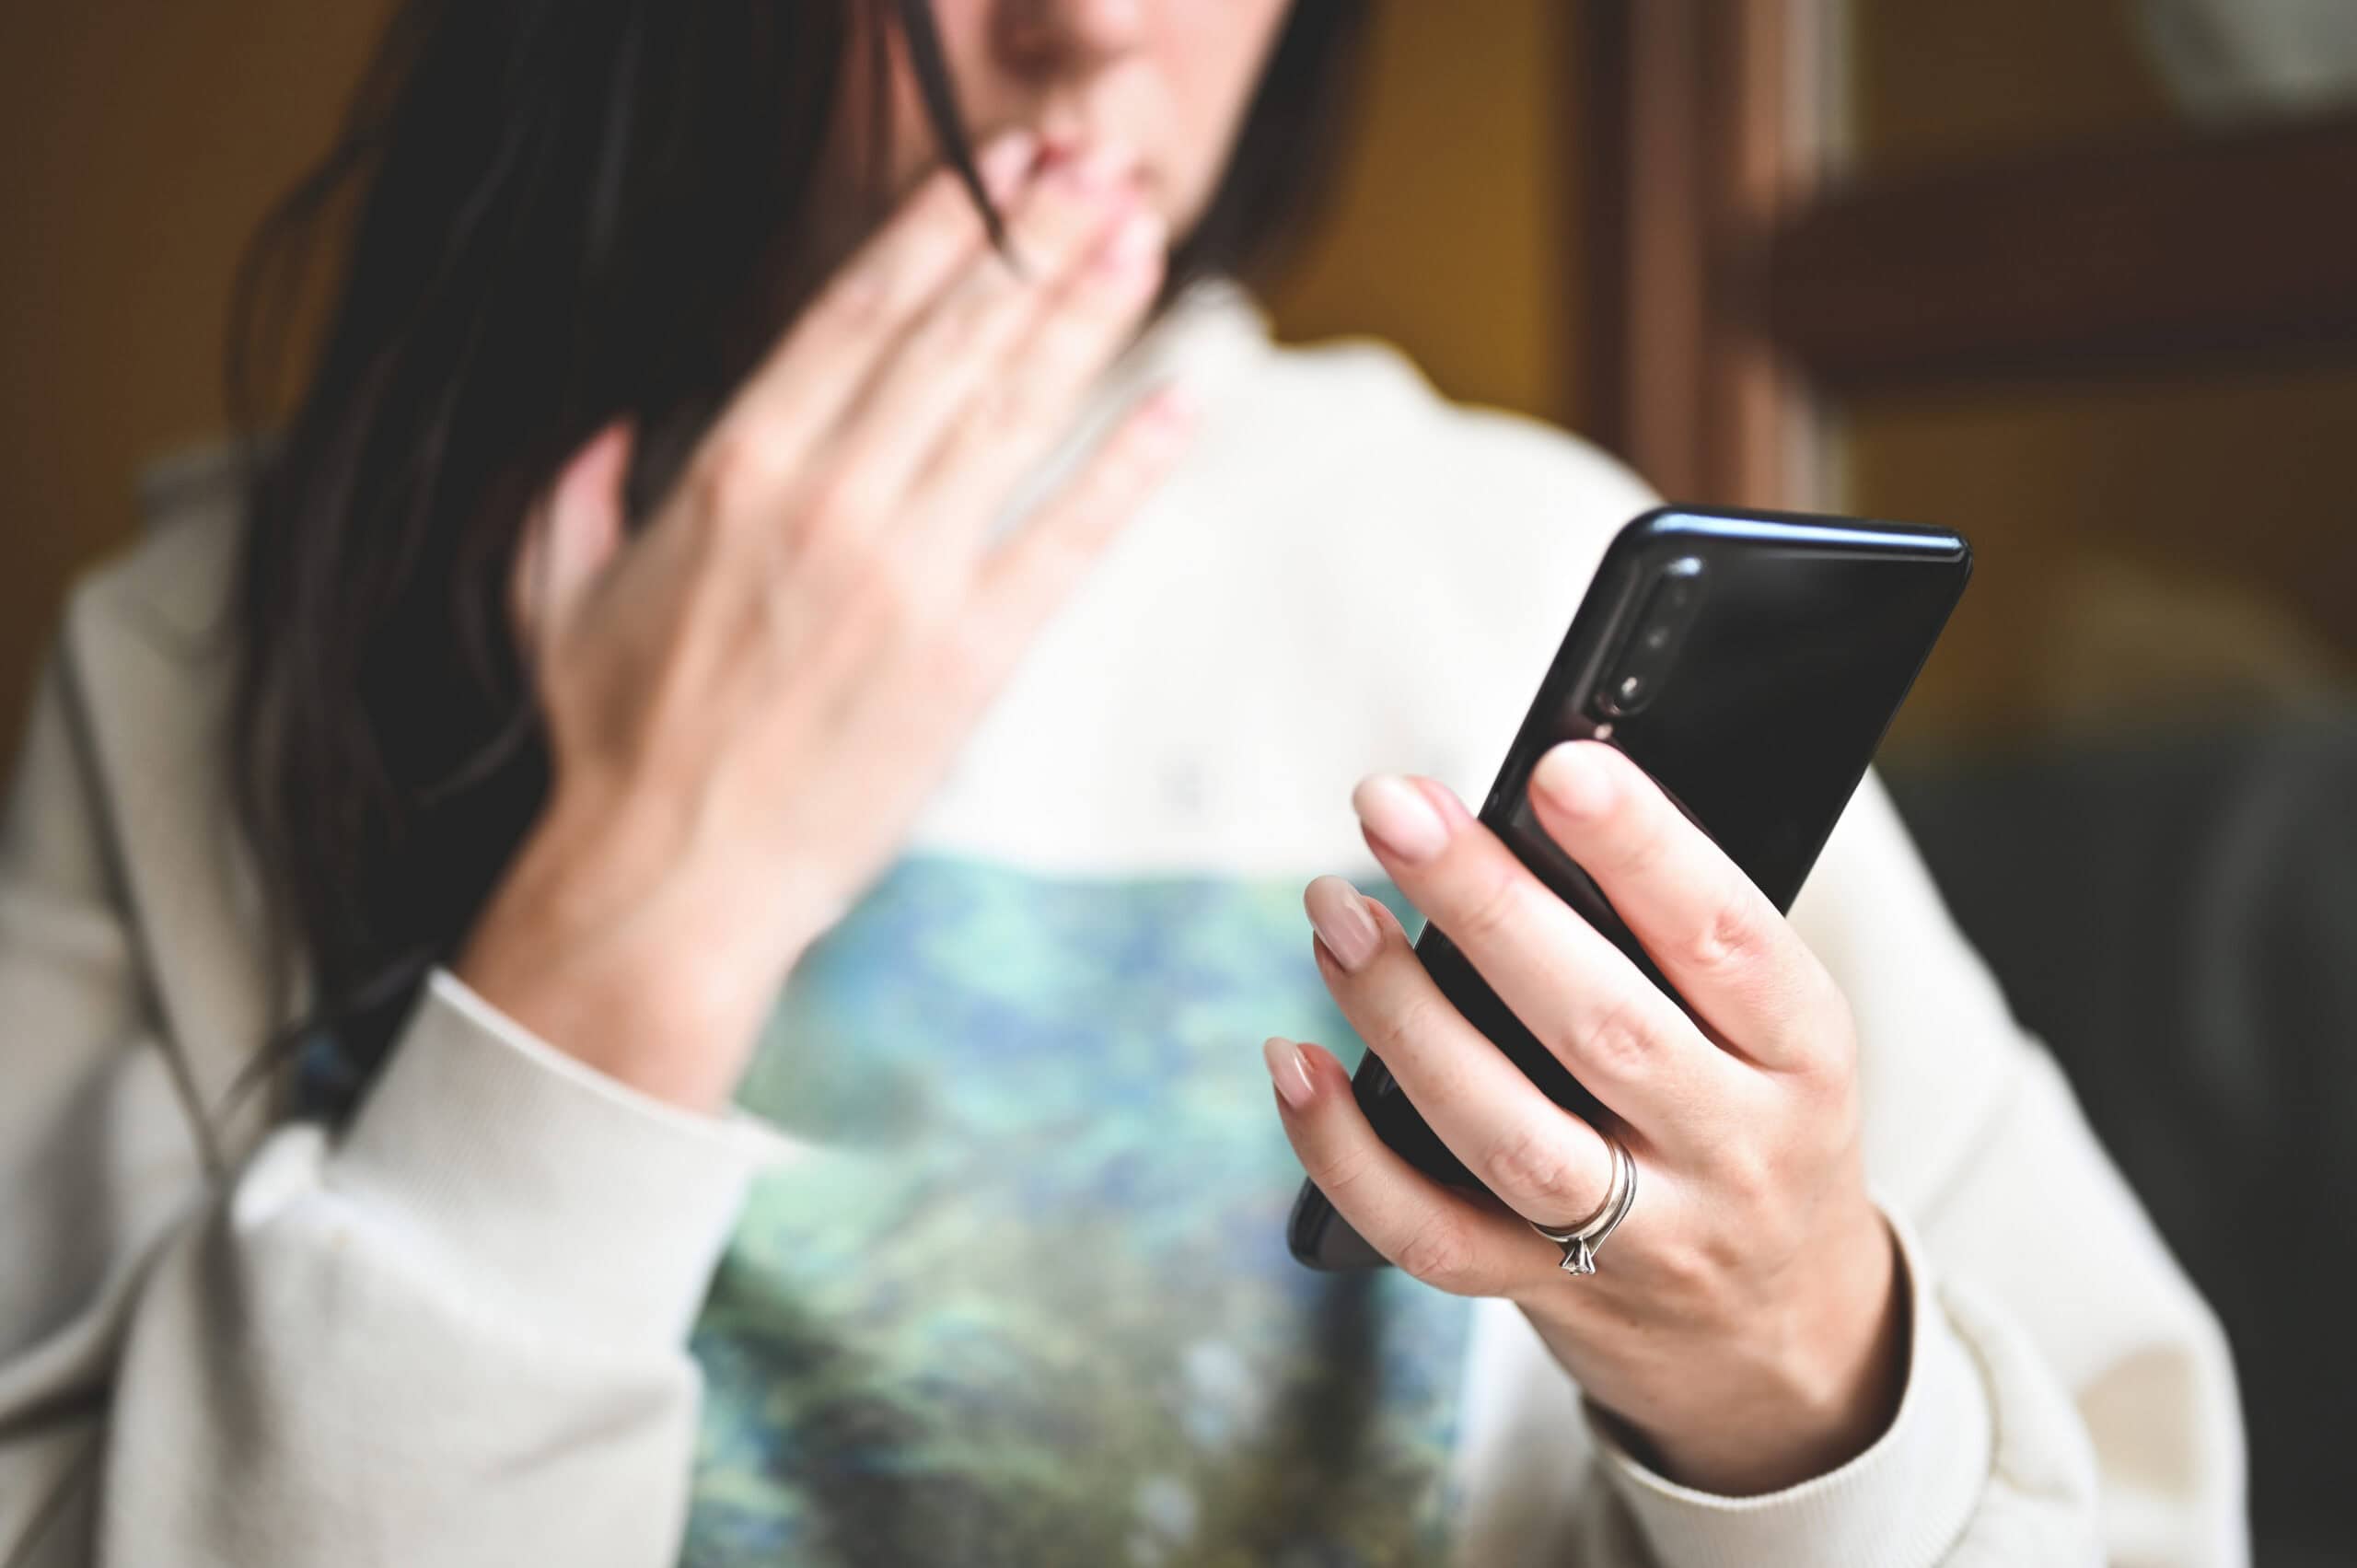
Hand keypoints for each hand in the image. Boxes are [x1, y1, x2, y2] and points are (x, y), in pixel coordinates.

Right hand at [456, 132, 1193, 1110]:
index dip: (939, 227)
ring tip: (1143, 233)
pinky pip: (1067, 538)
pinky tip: (1184, 395)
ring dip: (1086, 312)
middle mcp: (826, 497)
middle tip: (1099, 165)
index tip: (996, 168)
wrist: (664, 883)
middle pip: (952, 335)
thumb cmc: (613, 746)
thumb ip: (577, 494)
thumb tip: (606, 429)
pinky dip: (1130, 464)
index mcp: (731, 466)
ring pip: (1012, 409)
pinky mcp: (968, 656)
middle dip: (1032, 239)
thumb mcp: (556, 597)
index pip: (856, 311)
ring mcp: (904, 573)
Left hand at [1268, 740, 1905, 1495]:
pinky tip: (1294, 1062)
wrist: (1778, 1336)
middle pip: (1600, 1027)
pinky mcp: (1548, 1296)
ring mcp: (1639, 1238)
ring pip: (1507, 1132)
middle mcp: (1731, 1150)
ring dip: (1403, 1015)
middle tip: (1393, 809)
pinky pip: (1430, 1232)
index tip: (1556, 766)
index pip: (1729, 941)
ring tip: (1334, 915)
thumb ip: (1674, 945)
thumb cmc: (1748, 1122)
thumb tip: (1516, 816)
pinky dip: (1346, 1149)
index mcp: (1801, 1057)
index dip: (1647, 851)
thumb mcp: (1771, 1036)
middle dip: (1486, 906)